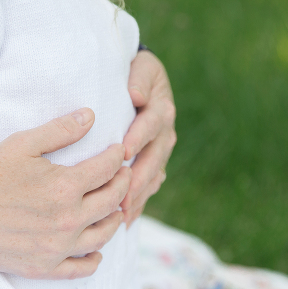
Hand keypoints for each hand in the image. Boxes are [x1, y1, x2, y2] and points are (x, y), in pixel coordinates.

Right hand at [0, 108, 131, 279]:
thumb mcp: (20, 144)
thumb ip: (59, 130)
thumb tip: (91, 116)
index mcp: (65, 187)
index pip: (107, 169)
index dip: (116, 157)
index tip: (116, 152)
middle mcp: (68, 220)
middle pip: (112, 201)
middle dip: (122, 183)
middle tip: (121, 176)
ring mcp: (58, 248)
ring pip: (103, 235)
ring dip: (114, 218)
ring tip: (114, 209)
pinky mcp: (45, 268)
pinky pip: (82, 269)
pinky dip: (95, 259)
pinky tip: (96, 250)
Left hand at [120, 50, 176, 225]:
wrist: (143, 81)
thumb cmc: (135, 72)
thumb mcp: (141, 67)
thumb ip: (139, 80)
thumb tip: (136, 95)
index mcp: (161, 109)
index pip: (149, 125)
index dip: (138, 138)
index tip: (123, 151)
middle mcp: (165, 134)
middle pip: (153, 159)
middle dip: (138, 179)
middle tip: (122, 197)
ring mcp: (161, 152)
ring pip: (153, 177)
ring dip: (139, 196)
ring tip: (122, 215)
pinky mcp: (155, 165)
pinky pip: (149, 187)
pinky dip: (140, 203)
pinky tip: (126, 221)